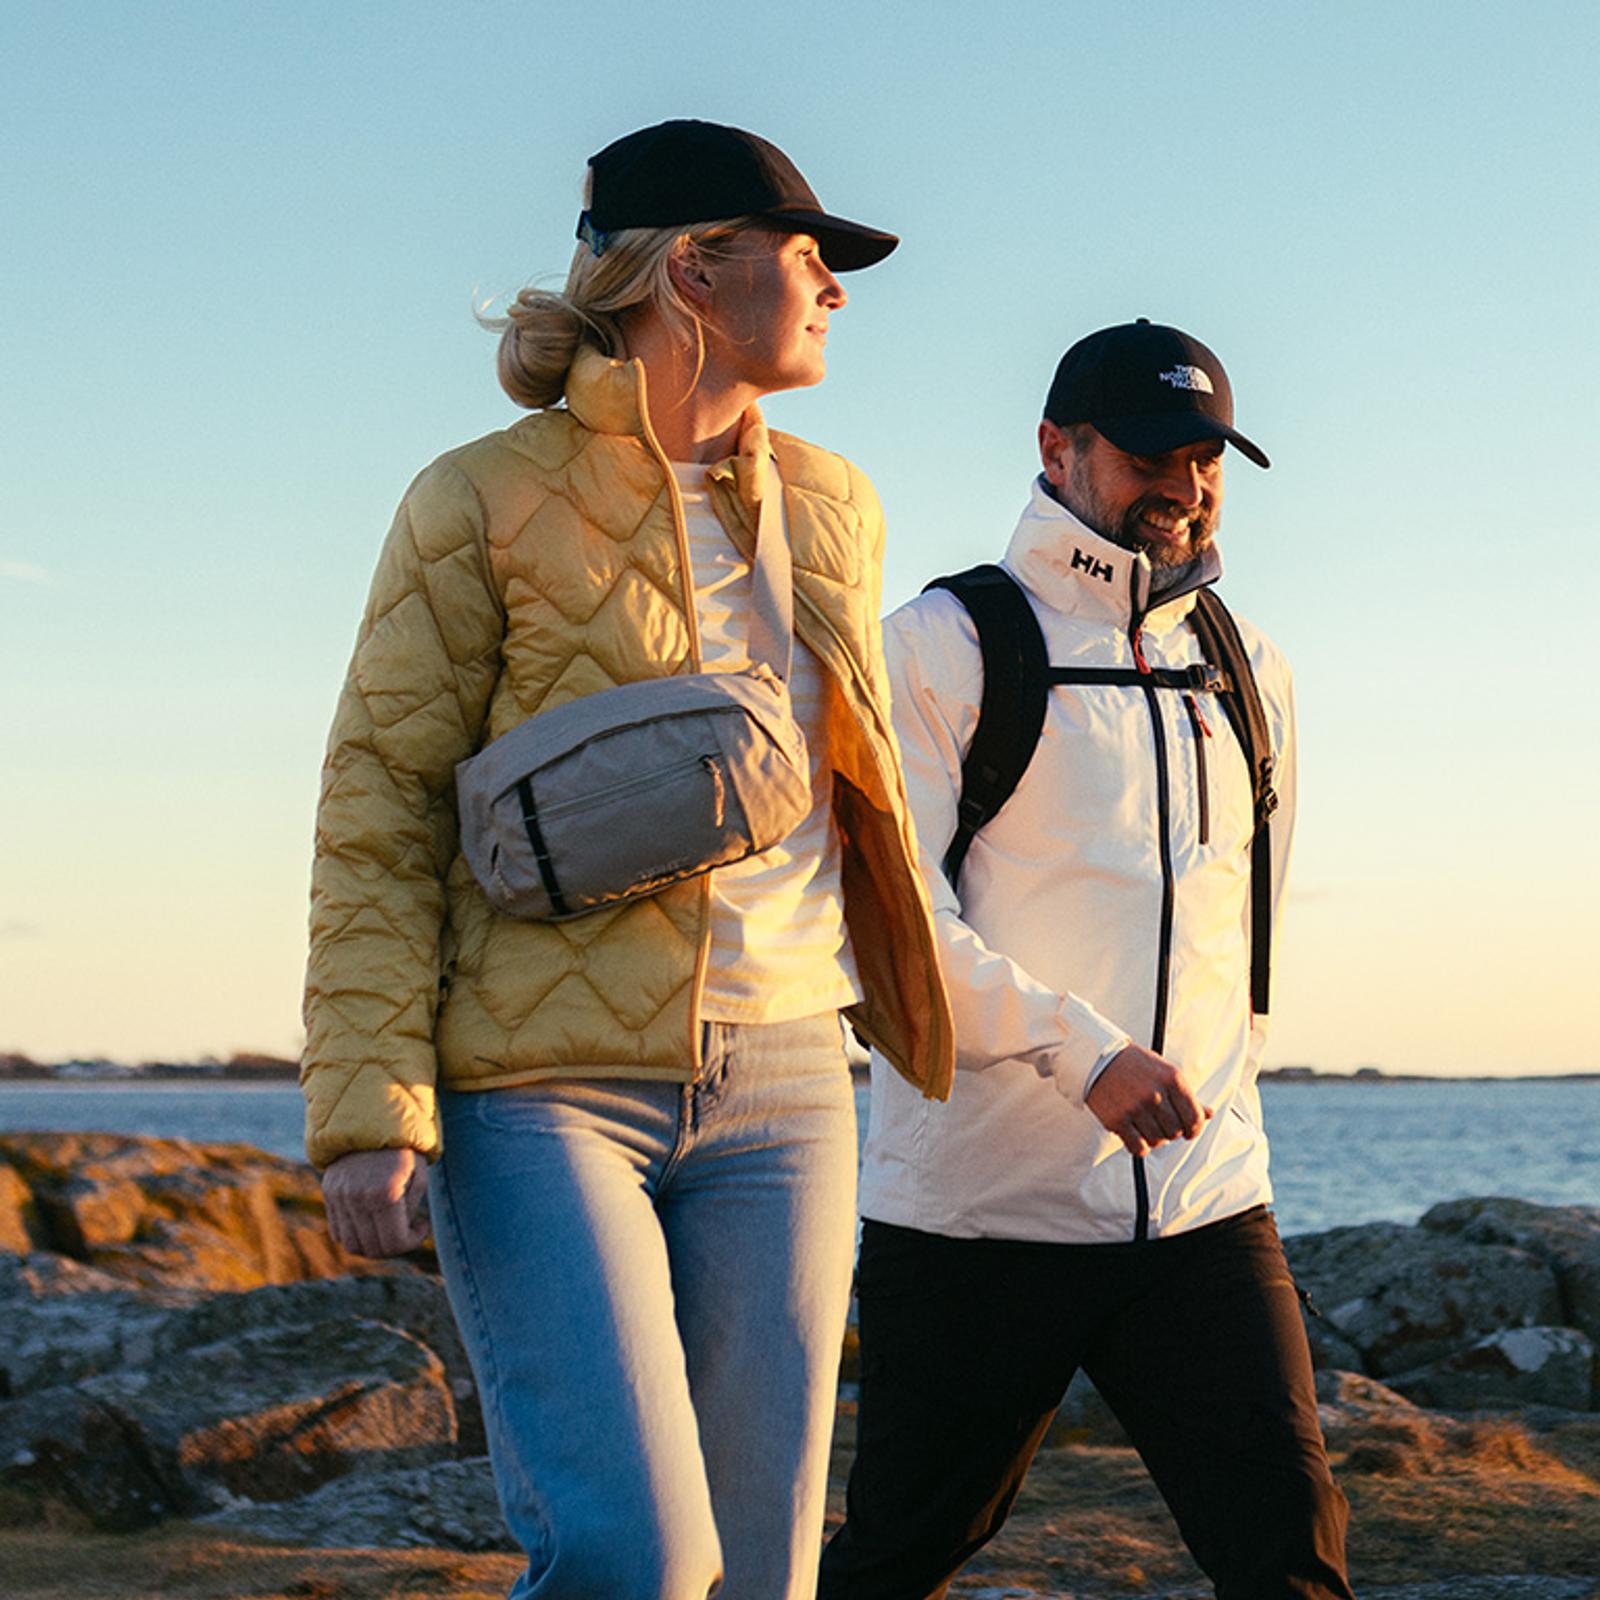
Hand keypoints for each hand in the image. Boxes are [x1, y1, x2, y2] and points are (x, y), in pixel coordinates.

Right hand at [320, 1148, 429, 1256]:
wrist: (373, 1118)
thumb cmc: (404, 1149)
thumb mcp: (418, 1177)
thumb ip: (409, 1211)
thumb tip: (400, 1238)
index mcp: (385, 1193)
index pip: (395, 1242)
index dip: (412, 1242)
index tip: (422, 1226)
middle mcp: (358, 1197)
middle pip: (373, 1248)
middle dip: (394, 1247)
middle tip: (407, 1231)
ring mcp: (340, 1196)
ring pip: (352, 1245)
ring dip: (373, 1245)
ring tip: (389, 1228)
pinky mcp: (329, 1193)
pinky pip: (338, 1231)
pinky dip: (355, 1236)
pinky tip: (372, 1222)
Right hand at [1085, 1046, 1211, 1157]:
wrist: (1097, 1059)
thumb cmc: (1133, 1064)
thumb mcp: (1165, 1072)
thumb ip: (1187, 1095)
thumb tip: (1208, 1113)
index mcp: (1172, 1079)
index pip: (1195, 1118)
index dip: (1194, 1129)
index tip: (1189, 1131)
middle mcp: (1155, 1094)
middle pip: (1176, 1132)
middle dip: (1171, 1131)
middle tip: (1161, 1123)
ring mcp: (1136, 1108)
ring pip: (1158, 1141)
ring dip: (1154, 1137)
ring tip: (1146, 1125)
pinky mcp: (1118, 1120)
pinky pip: (1139, 1148)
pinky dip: (1140, 1146)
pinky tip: (1136, 1134)